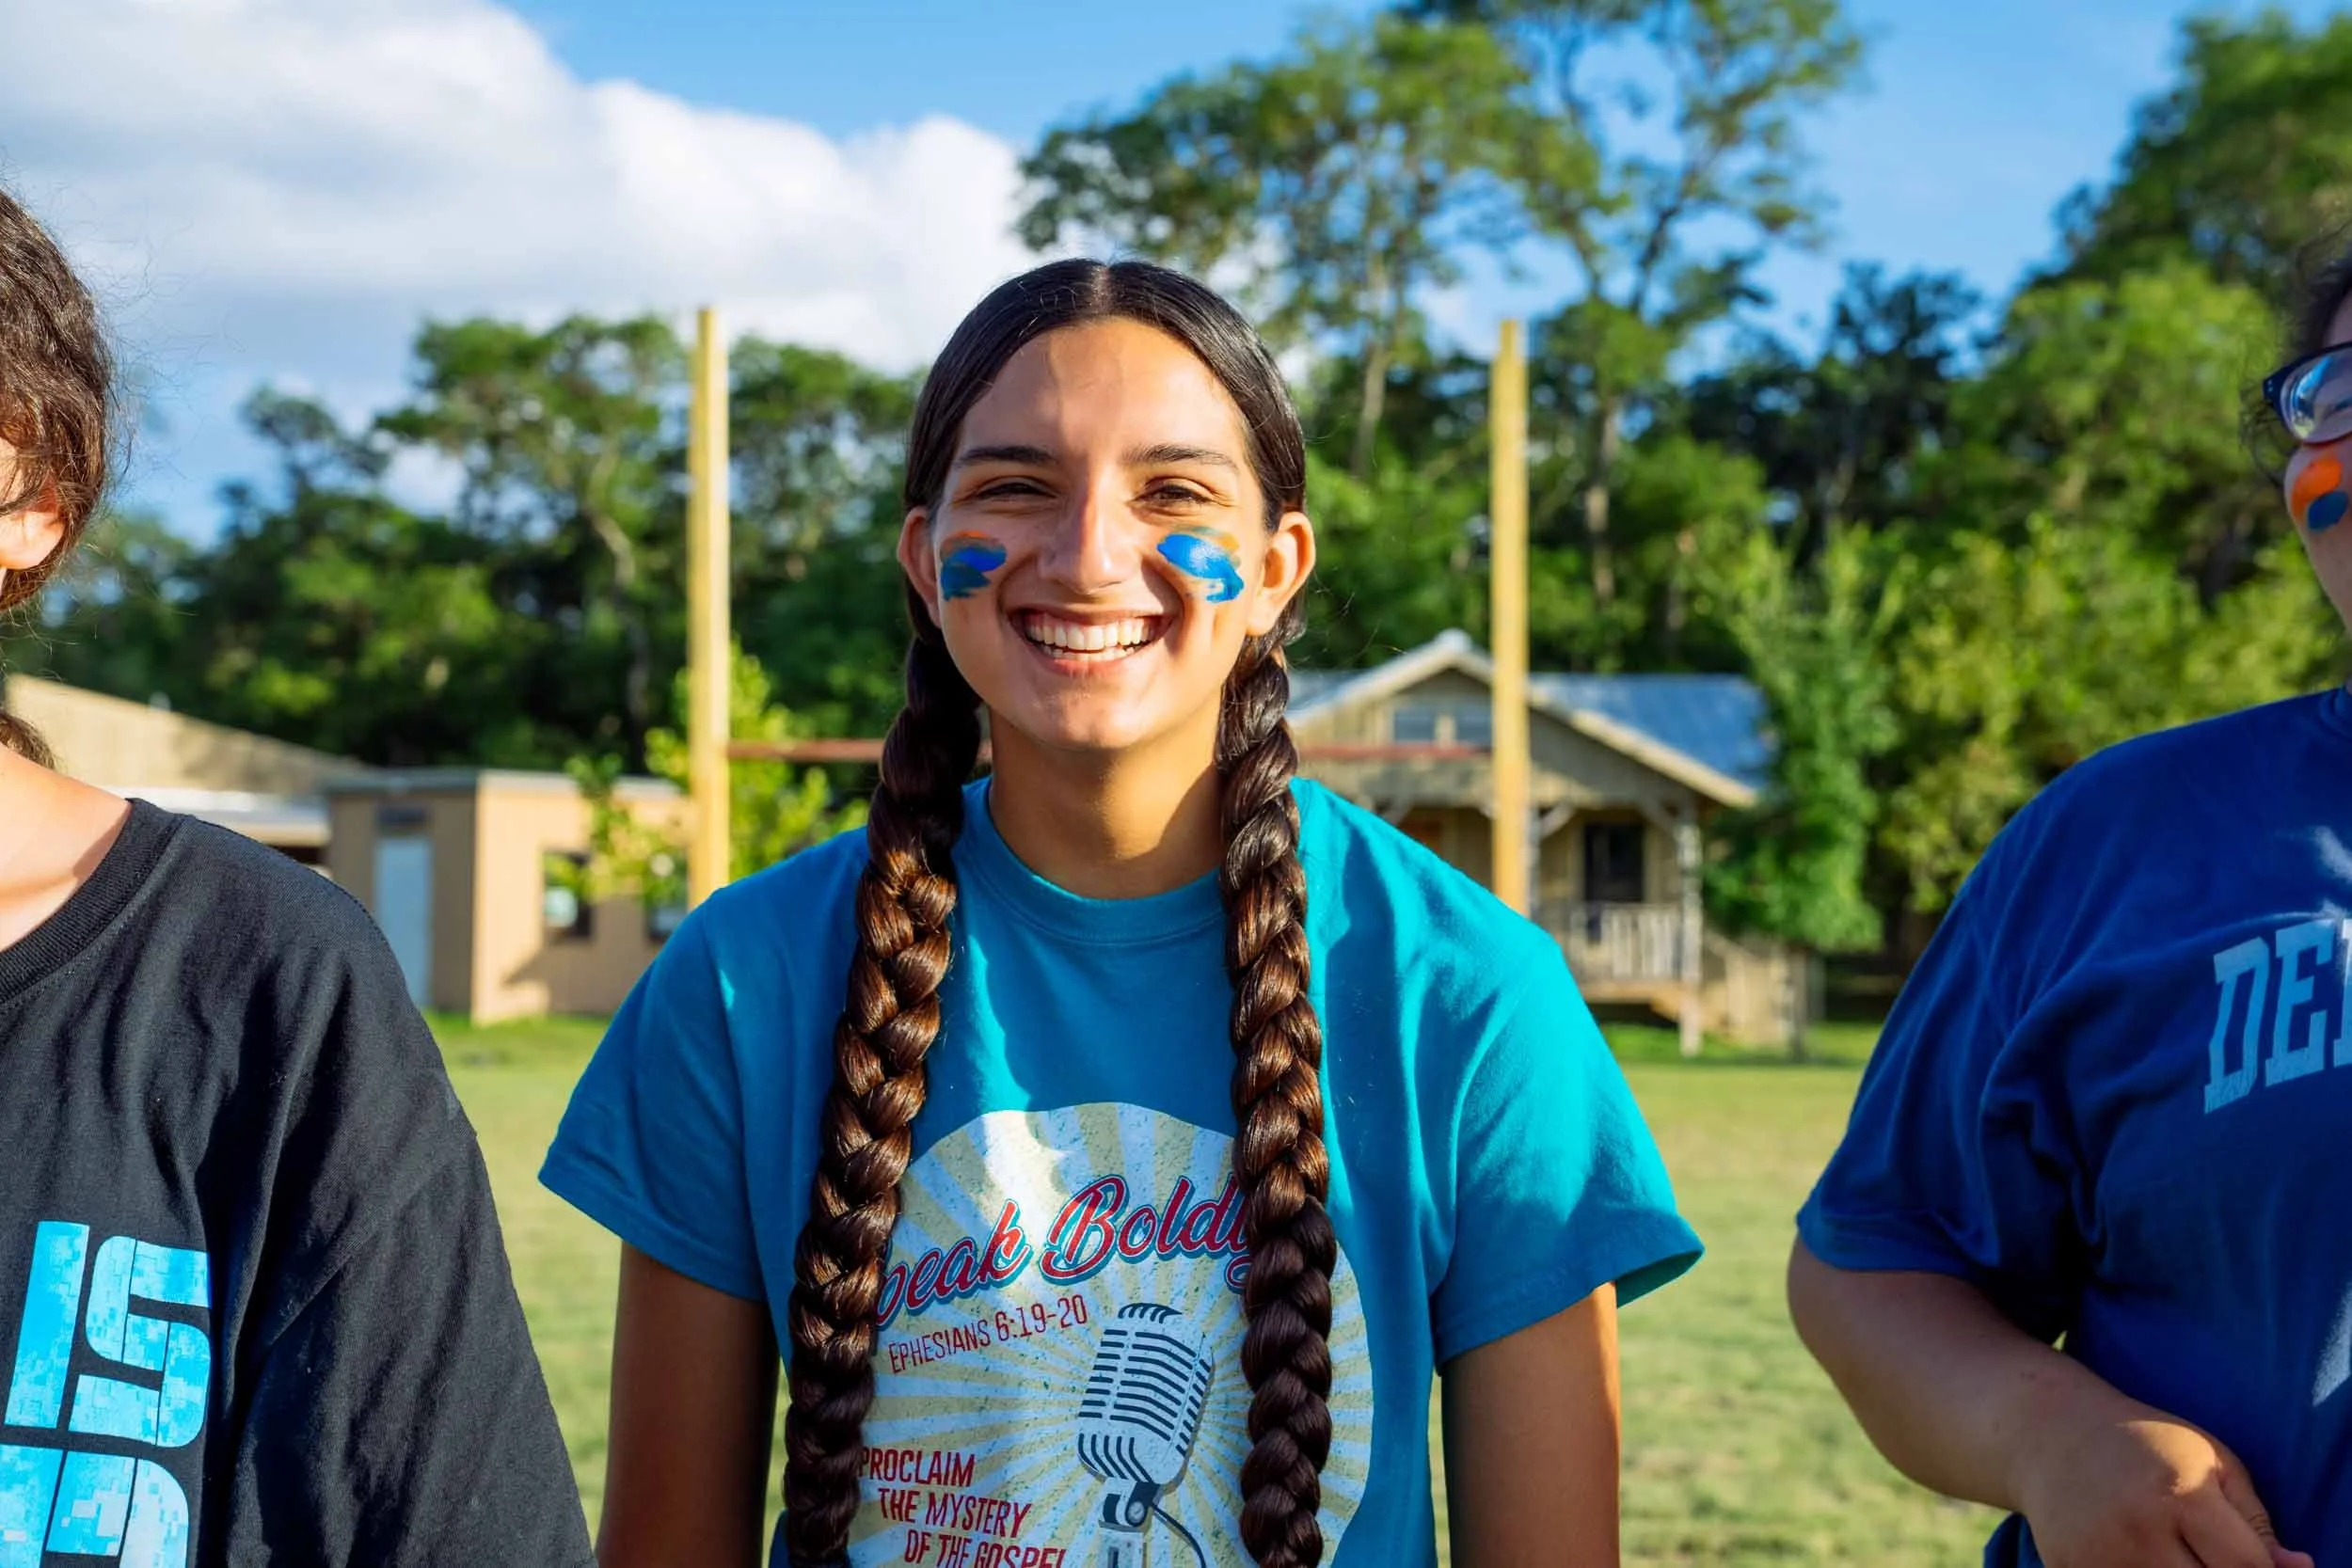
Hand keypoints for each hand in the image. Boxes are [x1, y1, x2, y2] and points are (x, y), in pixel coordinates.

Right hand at [2012, 1403, 2313, 1567]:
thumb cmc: (2146, 1445)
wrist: (2049, 1433)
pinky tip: (2137, 1556)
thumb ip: (2256, 1521)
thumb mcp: (2210, 1460)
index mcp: (2179, 1492)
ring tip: (2171, 1552)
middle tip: (2205, 1554)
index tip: (2251, 1560)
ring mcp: (2097, 1557)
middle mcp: (2135, 1529)